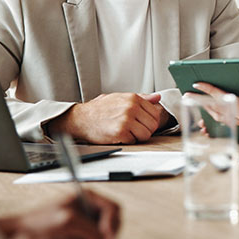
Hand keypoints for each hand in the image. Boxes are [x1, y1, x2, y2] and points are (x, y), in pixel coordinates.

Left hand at [0, 190, 121, 238]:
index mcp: (87, 197)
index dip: (112, 224)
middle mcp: (88, 208)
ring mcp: (86, 221)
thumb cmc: (38, 222)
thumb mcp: (67, 221)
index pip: (113, 208)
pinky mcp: (83, 235)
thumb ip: (88, 229)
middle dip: (108, 237)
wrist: (22, 233)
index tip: (106, 238)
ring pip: (107, 235)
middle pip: (114, 222)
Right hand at [47, 92, 168, 143]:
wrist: (81, 118)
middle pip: (153, 125)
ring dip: (137, 137)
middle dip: (145, 130)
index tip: (141, 123)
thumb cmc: (100, 109)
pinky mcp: (120, 131)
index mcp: (133, 98)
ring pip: (146, 134)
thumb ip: (142, 98)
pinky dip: (128, 141)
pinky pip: (134, 141)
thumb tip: (157, 97)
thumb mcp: (120, 98)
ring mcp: (126, 119)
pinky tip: (119, 135)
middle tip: (134, 130)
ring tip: (127, 132)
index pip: (155, 113)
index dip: (149, 121)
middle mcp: (131, 107)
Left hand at [191, 79, 238, 143]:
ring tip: (198, 101)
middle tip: (188, 94)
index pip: (224, 98)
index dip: (209, 90)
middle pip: (217, 109)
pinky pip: (228, 121)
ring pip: (221, 116)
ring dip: (208, 109)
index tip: (197, 84)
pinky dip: (218, 116)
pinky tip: (216, 113)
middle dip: (202, 101)